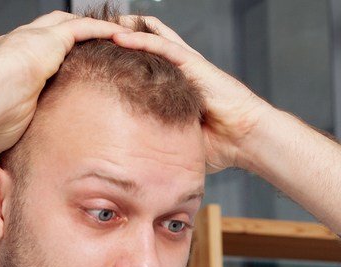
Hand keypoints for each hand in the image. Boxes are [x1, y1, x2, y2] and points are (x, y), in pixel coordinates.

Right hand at [0, 11, 128, 167]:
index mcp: (8, 61)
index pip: (32, 53)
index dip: (49, 56)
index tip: (62, 65)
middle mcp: (24, 43)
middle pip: (55, 30)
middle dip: (74, 32)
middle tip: (94, 39)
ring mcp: (39, 37)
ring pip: (74, 24)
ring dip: (95, 28)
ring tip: (116, 35)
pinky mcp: (53, 36)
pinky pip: (86, 27)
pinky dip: (104, 29)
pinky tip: (123, 34)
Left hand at [112, 16, 271, 172]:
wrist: (246, 139)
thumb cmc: (221, 145)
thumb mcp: (178, 144)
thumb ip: (158, 146)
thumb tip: (135, 168)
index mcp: (176, 88)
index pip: (145, 68)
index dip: (122, 61)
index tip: (96, 62)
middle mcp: (180, 72)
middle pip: (146, 44)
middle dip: (121, 36)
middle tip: (94, 33)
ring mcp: (187, 65)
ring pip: (152, 37)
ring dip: (126, 29)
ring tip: (102, 24)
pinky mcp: (194, 64)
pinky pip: (163, 45)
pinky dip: (141, 39)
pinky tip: (120, 35)